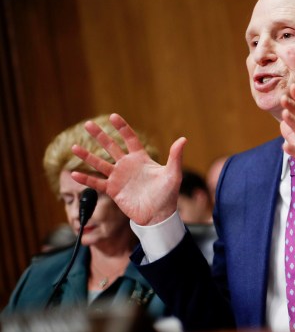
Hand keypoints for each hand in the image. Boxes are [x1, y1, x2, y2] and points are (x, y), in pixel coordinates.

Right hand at [70, 113, 186, 224]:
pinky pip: (97, 183)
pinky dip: (86, 179)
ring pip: (99, 163)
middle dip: (100, 135)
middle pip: (111, 147)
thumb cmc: (168, 194)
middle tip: (88, 124)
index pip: (130, 139)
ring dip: (87, 156)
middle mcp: (127, 166)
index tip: (112, 116)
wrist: (158, 215)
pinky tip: (74, 173)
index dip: (122, 128)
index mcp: (141, 159)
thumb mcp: (173, 174)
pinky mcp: (113, 190)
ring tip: (74, 147)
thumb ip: (175, 156)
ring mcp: (119, 177)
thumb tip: (183, 139)